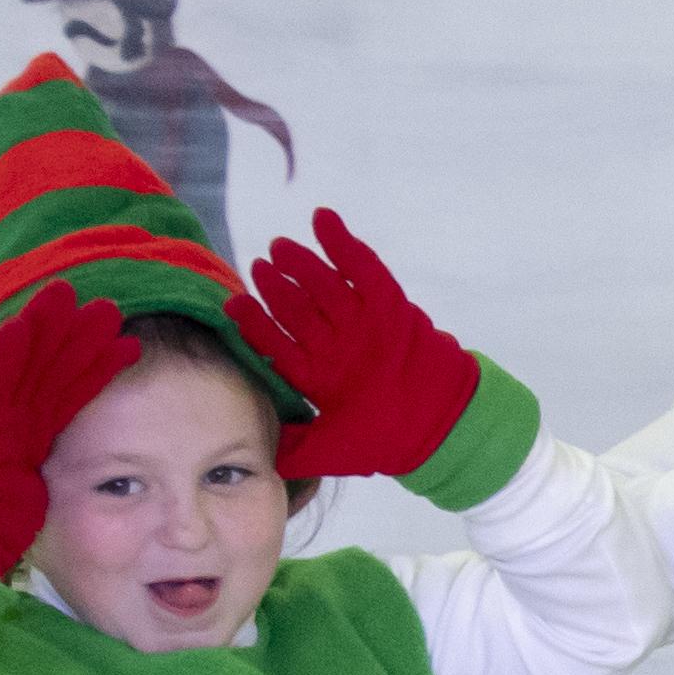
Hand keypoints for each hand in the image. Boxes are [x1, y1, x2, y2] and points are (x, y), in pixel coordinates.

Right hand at [0, 279, 137, 576]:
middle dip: (72, 331)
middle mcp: (8, 415)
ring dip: (54, 332)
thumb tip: (66, 458)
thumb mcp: (27, 488)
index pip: (60, 386)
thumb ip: (41, 464)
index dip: (84, 358)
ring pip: (29, 364)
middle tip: (104, 302)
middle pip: (46, 364)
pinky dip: (9, 352)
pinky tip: (25, 324)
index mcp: (22, 430)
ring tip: (83, 301)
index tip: (112, 334)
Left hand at [231, 213, 486, 479]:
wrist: (440, 430)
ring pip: (326, 286)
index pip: (278, 343)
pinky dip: (344, 244)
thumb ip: (294, 450)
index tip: (234, 305)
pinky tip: (323, 218)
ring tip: (280, 247)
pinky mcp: (390, 307)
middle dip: (276, 288)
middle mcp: (337, 346)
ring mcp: (363, 324)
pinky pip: (364, 270)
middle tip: (259, 267)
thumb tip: (257, 456)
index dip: (256, 324)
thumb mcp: (331, 452)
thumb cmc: (387, 442)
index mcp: (319, 376)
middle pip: (298, 309)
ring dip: (303, 264)